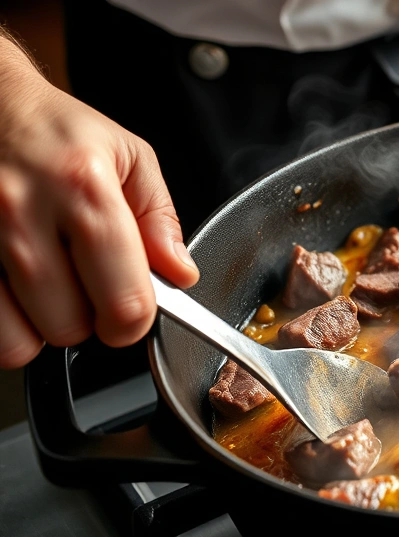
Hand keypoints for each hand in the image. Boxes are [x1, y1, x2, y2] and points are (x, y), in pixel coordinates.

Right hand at [0, 36, 199, 368]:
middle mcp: (22, 215)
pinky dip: (4, 319)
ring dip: (38, 325)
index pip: (124, 301)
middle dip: (86, 318)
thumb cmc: (57, 131)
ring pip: (18, 341)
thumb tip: (180, 275)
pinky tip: (16, 285)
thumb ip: (161, 221)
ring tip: (46, 285)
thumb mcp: (129, 157)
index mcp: (83, 191)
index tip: (131, 310)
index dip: (135, 320)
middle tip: (84, 284)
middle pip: (70, 328)